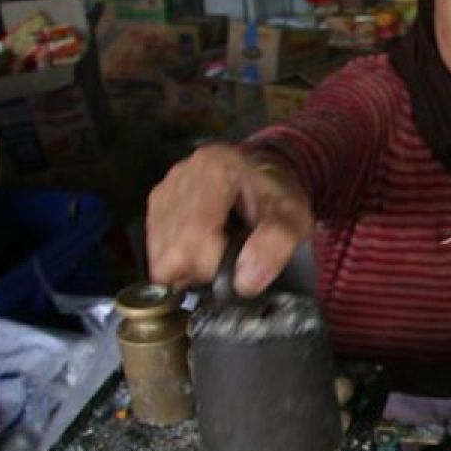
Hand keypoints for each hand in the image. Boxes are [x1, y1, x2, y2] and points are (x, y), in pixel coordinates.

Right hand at [145, 143, 313, 295]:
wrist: (268, 176)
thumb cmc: (279, 197)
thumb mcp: (294, 220)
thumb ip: (275, 247)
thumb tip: (244, 282)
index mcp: (215, 168)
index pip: (194, 235)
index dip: (215, 265)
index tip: (238, 264)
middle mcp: (182, 175)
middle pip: (171, 251)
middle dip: (201, 270)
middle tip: (228, 260)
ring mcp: (165, 190)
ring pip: (159, 256)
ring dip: (188, 268)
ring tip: (217, 252)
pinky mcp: (156, 205)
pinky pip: (156, 250)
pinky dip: (179, 259)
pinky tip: (203, 246)